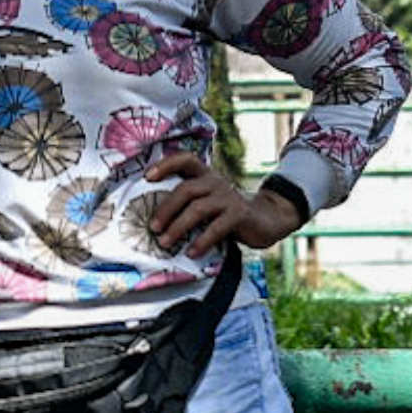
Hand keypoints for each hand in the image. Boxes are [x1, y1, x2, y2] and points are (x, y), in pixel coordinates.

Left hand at [144, 151, 301, 258]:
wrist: (265, 219)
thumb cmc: (226, 212)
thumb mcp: (207, 201)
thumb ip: (188, 204)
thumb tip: (153, 221)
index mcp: (205, 175)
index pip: (185, 159)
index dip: (166, 164)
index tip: (146, 176)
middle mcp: (216, 181)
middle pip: (186, 189)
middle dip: (166, 209)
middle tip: (153, 227)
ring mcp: (228, 197)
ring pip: (197, 209)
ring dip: (178, 227)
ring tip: (164, 243)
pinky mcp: (239, 214)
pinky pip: (216, 228)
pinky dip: (201, 241)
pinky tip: (191, 253)